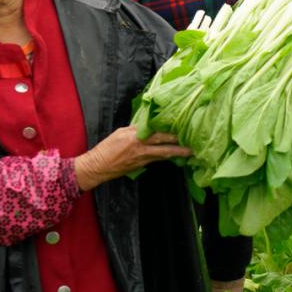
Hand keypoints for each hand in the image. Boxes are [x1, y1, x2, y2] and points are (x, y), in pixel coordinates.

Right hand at [74, 126, 191, 191]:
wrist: (97, 167)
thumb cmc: (106, 148)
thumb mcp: (120, 133)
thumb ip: (135, 129)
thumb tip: (148, 125)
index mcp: (135, 137)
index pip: (157, 134)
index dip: (171, 133)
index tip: (183, 129)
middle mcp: (141, 148)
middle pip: (164, 146)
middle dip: (180, 146)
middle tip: (194, 145)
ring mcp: (142, 159)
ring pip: (163, 155)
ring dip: (176, 153)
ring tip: (189, 152)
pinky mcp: (141, 166)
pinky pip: (156, 159)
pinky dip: (166, 157)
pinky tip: (174, 156)